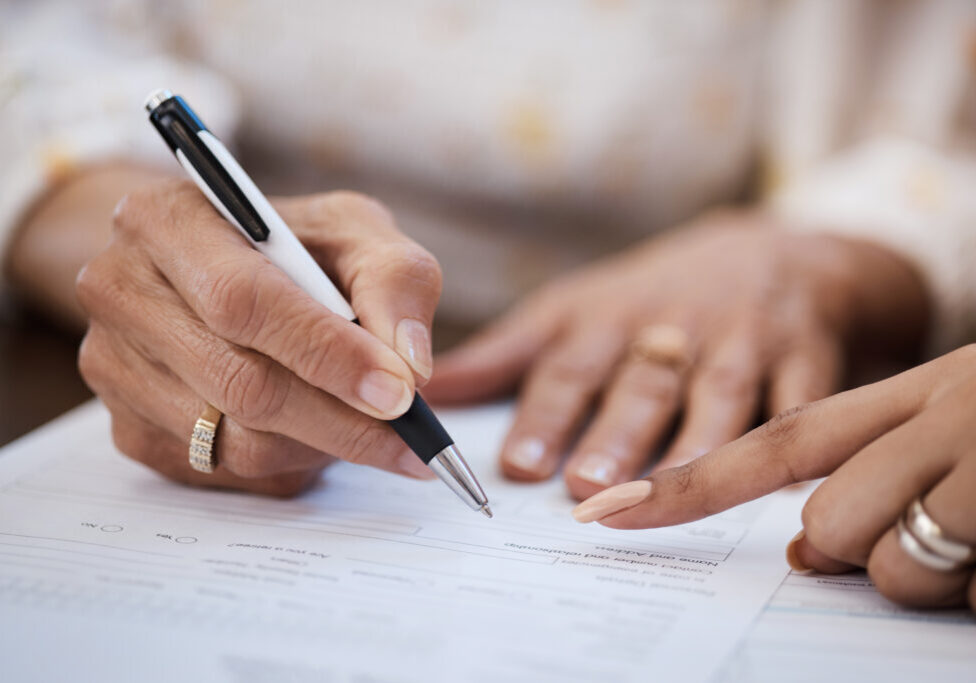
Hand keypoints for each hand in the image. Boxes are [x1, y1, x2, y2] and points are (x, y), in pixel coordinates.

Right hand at [77, 180, 442, 494]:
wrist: (217, 267)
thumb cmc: (292, 246)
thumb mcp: (354, 232)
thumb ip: (395, 280)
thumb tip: (410, 364)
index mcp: (167, 220)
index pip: (244, 300)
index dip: (327, 352)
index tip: (399, 391)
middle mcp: (122, 293)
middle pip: (239, 384)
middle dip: (341, 420)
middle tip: (411, 438)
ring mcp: (114, 369)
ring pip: (238, 443)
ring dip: (322, 444)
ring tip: (368, 421)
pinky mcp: (129, 430)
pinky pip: (228, 474)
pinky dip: (292, 463)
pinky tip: (318, 430)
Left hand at [424, 210, 926, 499]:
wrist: (776, 253)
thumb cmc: (654, 297)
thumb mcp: (576, 310)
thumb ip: (506, 355)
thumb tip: (432, 392)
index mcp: (609, 317)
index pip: (570, 365)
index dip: (544, 414)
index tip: (516, 465)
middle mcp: (673, 327)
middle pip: (642, 383)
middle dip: (614, 433)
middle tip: (585, 487)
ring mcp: (745, 342)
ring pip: (719, 397)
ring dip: (692, 445)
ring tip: (667, 493)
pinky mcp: (807, 358)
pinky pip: (804, 401)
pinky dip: (797, 435)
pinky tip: (783, 487)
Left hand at [574, 346, 975, 611]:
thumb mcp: (954, 417)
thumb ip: (871, 465)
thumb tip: (803, 544)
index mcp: (910, 391)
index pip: (773, 442)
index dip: (686, 483)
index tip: (604, 511)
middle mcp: (943, 414)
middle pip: (828, 524)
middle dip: (858, 549)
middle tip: (928, 521)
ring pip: (895, 567)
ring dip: (935, 575)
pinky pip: (969, 591)